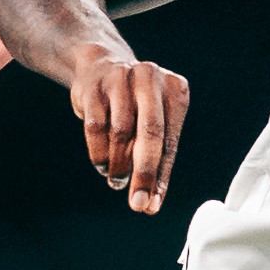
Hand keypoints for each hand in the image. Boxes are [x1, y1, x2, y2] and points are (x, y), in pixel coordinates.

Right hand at [71, 52, 190, 214]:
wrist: (100, 64)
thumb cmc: (134, 104)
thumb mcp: (152, 123)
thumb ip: (154, 158)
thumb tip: (149, 203)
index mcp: (175, 90)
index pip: (170, 141)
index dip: (161, 177)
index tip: (151, 205)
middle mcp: (151, 79)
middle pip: (150, 133)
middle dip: (144, 174)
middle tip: (137, 204)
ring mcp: (121, 79)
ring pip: (121, 132)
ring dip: (118, 164)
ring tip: (116, 181)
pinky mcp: (94, 86)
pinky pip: (96, 127)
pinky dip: (99, 152)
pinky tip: (102, 166)